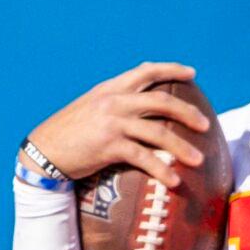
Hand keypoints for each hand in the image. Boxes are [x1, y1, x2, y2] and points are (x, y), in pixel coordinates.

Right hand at [24, 62, 212, 189]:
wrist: (44, 150)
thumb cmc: (69, 131)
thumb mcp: (91, 105)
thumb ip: (115, 100)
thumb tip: (140, 102)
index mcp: (111, 88)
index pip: (146, 70)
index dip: (171, 69)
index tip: (192, 73)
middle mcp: (114, 101)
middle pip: (161, 101)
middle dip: (188, 112)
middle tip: (206, 125)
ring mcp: (113, 122)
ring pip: (158, 132)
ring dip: (182, 147)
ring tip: (199, 160)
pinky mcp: (110, 145)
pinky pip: (144, 157)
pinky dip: (162, 169)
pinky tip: (174, 181)